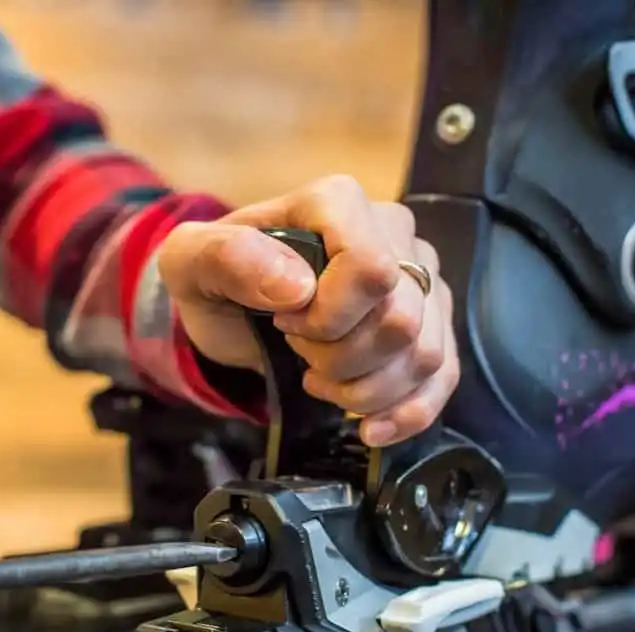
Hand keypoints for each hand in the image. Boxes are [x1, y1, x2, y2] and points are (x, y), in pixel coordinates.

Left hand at [158, 175, 457, 446]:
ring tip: (320, 379)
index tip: (285, 321)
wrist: (230, 312)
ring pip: (424, 355)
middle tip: (298, 351)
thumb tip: (295, 286)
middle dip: (339, 359)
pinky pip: (443, 377)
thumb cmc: (215, 280)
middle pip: (401, 320)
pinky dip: (405, 413)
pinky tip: (368, 426)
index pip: (371, 269)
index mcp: (337, 202)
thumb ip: (227, 258)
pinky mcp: (431, 323)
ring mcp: (419, 279)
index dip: (328, 316)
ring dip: (365, 390)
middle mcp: (391, 231)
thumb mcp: (190, 262)